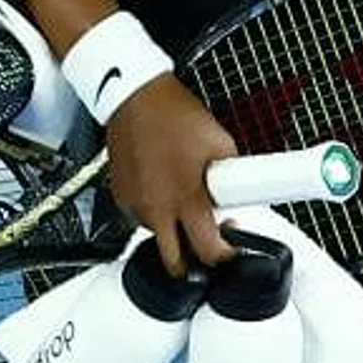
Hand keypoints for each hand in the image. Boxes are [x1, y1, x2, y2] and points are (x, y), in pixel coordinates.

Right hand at [104, 75, 238, 276]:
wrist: (136, 97)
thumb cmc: (176, 116)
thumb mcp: (222, 144)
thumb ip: (232, 177)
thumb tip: (242, 193)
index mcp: (188, 197)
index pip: (209, 251)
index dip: (226, 255)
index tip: (231, 249)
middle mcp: (157, 208)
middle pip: (175, 265)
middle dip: (194, 264)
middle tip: (206, 247)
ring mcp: (136, 205)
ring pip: (157, 237)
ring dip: (174, 229)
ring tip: (184, 201)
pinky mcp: (121, 197)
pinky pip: (141, 217)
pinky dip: (155, 211)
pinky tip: (163, 187)